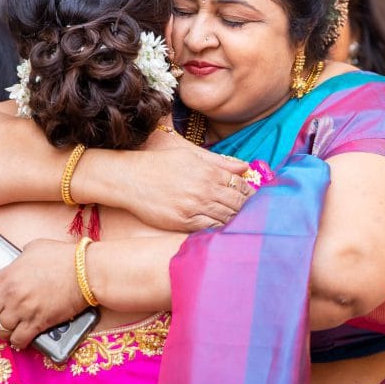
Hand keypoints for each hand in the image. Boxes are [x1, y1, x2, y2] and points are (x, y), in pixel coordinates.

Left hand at [0, 239, 84, 350]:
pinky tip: (21, 336)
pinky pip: (18, 341)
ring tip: (8, 326)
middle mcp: (10, 295)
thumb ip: (17, 260)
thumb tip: (14, 265)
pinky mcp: (39, 323)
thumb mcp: (33, 248)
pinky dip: (17, 341)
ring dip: (1, 330)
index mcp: (5, 275)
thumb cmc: (62, 256)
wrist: (86, 272)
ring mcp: (24, 311)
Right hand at [97, 131, 253, 230]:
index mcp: (209, 171)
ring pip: (226, 218)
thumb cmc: (160, 164)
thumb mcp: (190, 154)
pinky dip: (219, 229)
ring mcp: (194, 207)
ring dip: (235, 220)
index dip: (249, 193)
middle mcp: (205, 190)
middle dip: (247, 208)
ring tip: (240, 222)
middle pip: (237, 203)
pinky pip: (209, 229)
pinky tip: (222, 228)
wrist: (131, 178)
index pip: (240, 185)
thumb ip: (219, 162)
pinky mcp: (183, 221)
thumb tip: (245, 166)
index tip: (253, 198)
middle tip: (253, 213)